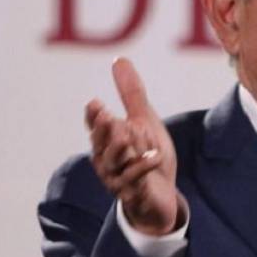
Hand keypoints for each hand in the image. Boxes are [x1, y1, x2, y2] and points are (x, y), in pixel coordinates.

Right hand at [85, 58, 181, 235]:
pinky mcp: (134, 195)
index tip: (95, 103)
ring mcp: (118, 180)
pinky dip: (143, 168)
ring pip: (116, 164)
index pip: (96, 128)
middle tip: (108, 116)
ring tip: (128, 133)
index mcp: (106, 143)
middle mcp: (107, 162)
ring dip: (122, 149)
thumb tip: (119, 60)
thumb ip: (131, 95)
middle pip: (102, 145)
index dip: (94, 118)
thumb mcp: (144, 122)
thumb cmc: (147, 157)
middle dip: (104, 131)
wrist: (162, 196)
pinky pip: (136, 182)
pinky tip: (154, 155)